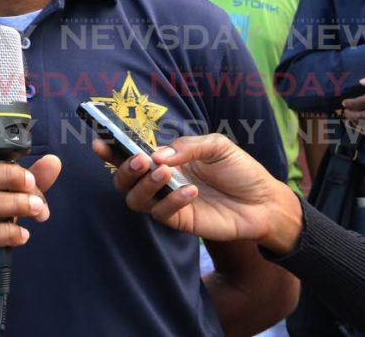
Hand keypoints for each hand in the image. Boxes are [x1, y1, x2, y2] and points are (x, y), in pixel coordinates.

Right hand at [91, 136, 302, 254]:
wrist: (265, 201)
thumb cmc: (240, 170)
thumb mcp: (217, 145)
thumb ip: (187, 147)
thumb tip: (158, 154)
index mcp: (167, 159)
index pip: (132, 154)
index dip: (112, 150)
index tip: (99, 142)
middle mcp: (162, 180)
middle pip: (125, 180)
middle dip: (124, 169)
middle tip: (140, 160)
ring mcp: (169, 202)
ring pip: (136, 200)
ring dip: (144, 185)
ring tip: (164, 173)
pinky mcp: (180, 221)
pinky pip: (162, 214)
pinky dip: (172, 201)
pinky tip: (191, 191)